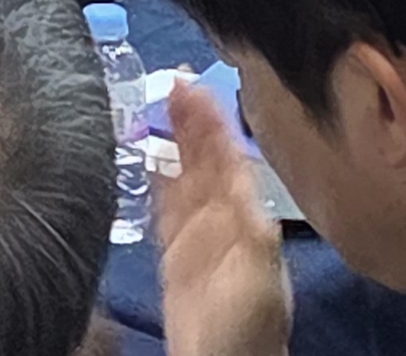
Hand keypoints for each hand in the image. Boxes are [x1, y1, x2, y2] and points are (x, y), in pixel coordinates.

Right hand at [154, 80, 290, 355]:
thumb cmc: (249, 326)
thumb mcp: (261, 271)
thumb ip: (252, 225)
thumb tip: (243, 182)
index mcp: (248, 214)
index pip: (229, 154)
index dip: (213, 119)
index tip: (193, 84)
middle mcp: (222, 214)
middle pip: (204, 155)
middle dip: (190, 118)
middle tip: (171, 79)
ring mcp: (196, 230)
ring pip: (182, 171)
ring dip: (171, 138)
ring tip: (156, 101)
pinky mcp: (171, 248)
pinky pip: (161, 201)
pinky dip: (153, 174)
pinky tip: (144, 150)